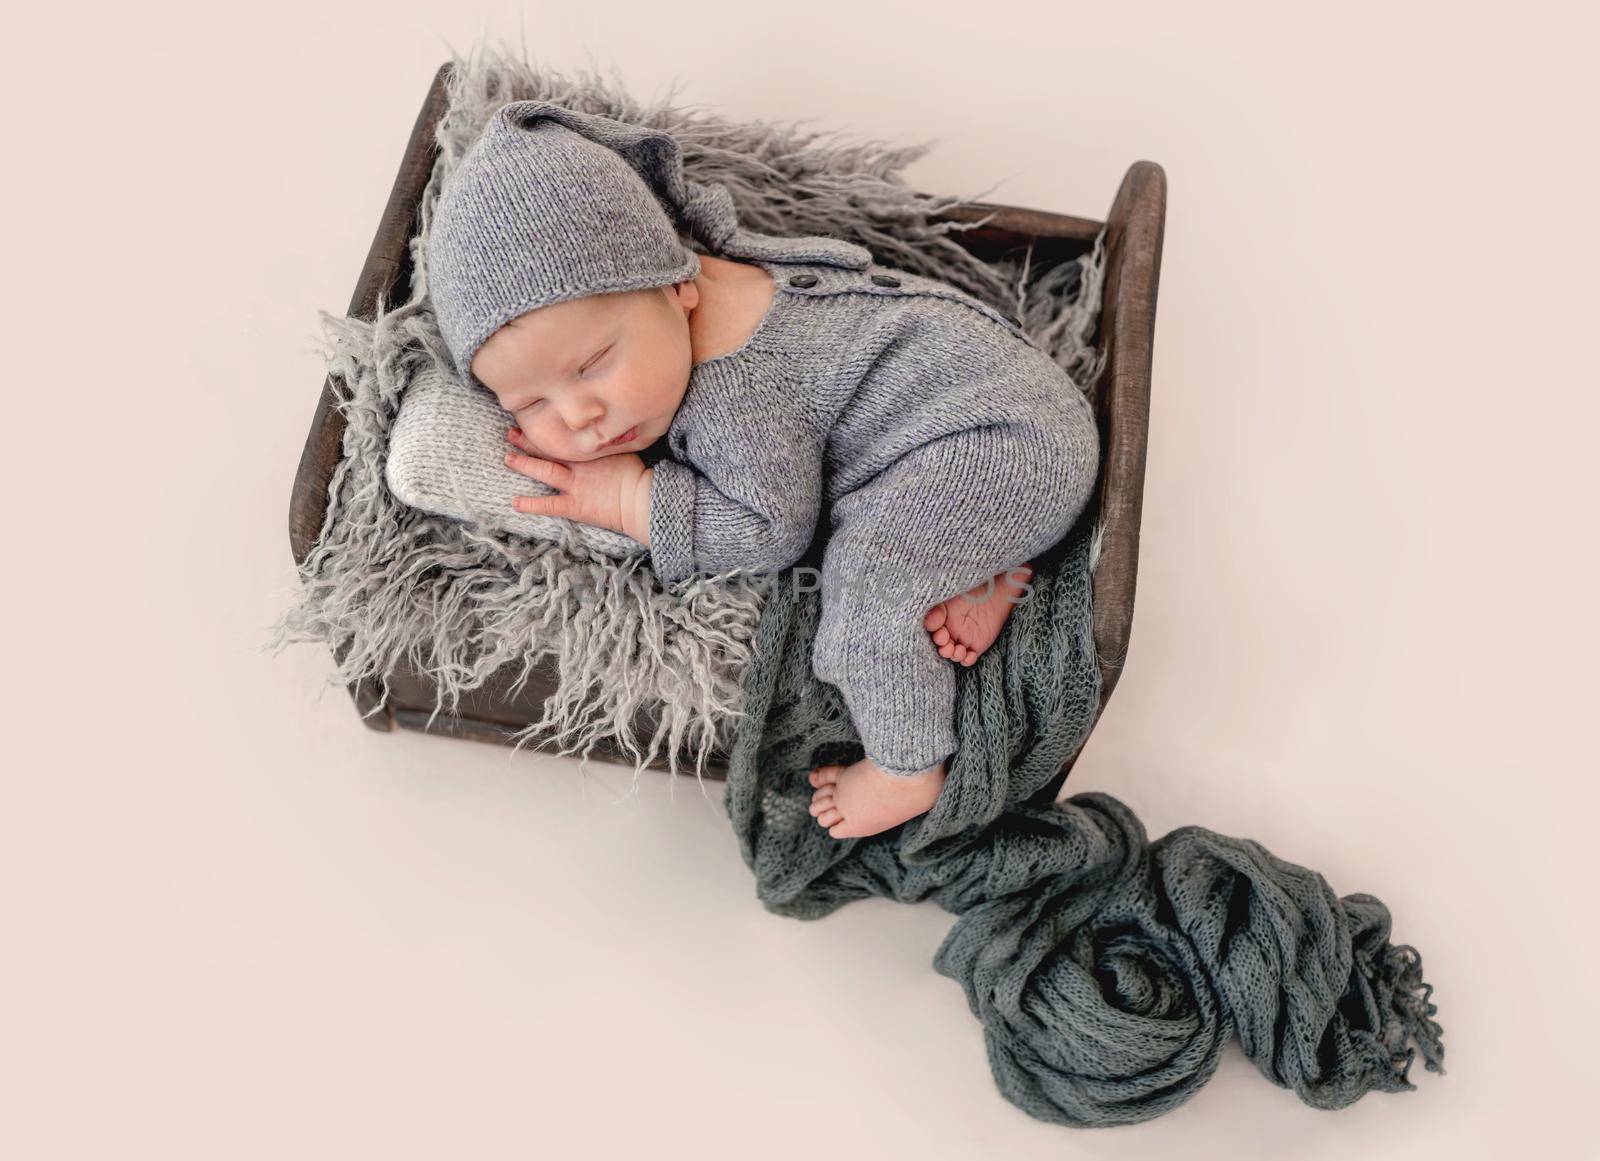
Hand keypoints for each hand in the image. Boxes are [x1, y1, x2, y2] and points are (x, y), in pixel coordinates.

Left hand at [503, 428, 647, 536]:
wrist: (642, 499)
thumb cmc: (638, 475)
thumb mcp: (623, 449)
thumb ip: (607, 440)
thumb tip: (604, 425)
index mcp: (590, 450)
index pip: (563, 435)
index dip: (547, 427)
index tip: (532, 418)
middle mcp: (579, 465)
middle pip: (549, 450)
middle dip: (528, 441)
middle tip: (511, 433)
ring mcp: (575, 485)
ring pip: (544, 471)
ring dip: (524, 464)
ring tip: (508, 458)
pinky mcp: (575, 505)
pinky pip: (549, 504)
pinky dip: (531, 504)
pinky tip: (514, 502)